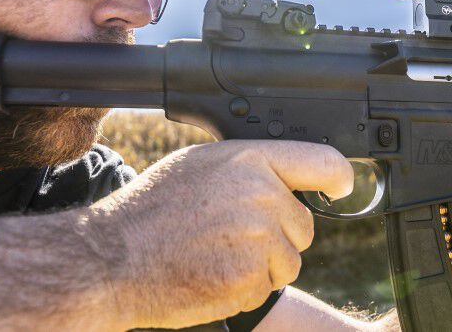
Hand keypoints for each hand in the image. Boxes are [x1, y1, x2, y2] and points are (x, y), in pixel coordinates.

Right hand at [84, 140, 353, 328]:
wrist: (110, 259)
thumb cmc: (149, 212)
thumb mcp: (198, 167)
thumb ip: (247, 168)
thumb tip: (283, 177)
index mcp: (249, 161)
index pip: (321, 162)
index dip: (338, 178)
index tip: (341, 187)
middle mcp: (260, 194)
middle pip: (303, 224)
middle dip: (277, 237)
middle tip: (229, 238)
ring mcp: (258, 237)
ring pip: (289, 261)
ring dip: (262, 268)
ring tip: (215, 257)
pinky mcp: (251, 277)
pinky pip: (268, 288)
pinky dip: (244, 290)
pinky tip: (210, 275)